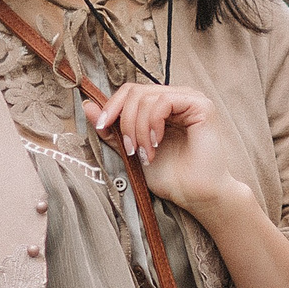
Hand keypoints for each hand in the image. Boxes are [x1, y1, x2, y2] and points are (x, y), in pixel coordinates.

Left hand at [87, 83, 245, 215]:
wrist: (195, 195)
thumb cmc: (171, 177)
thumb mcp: (131, 150)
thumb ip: (112, 130)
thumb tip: (87, 106)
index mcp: (162, 107)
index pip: (130, 92)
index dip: (111, 107)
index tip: (102, 128)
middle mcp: (176, 99)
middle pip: (135, 91)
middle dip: (125, 121)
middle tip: (130, 149)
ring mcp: (189, 100)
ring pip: (146, 96)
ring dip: (138, 128)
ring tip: (145, 153)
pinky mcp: (200, 105)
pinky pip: (164, 101)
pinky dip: (153, 123)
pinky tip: (156, 143)